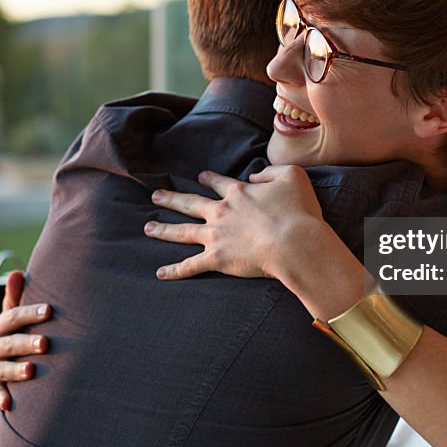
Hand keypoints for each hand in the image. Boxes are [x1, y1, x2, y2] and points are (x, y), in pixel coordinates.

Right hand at [0, 270, 51, 410]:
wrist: (3, 361)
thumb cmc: (17, 333)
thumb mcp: (16, 316)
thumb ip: (17, 298)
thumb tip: (17, 273)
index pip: (13, 316)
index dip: (30, 313)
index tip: (49, 310)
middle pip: (9, 343)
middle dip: (27, 343)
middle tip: (46, 343)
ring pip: (0, 368)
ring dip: (15, 370)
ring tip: (32, 370)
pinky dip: (0, 397)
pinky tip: (10, 404)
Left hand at [146, 167, 366, 319]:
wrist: (294, 243)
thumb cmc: (298, 211)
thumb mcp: (292, 176)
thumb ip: (270, 172)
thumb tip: (254, 177)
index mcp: (238, 193)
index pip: (218, 183)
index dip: (208, 179)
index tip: (200, 176)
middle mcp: (221, 212)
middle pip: (190, 204)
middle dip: (172, 199)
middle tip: (156, 195)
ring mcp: (216, 236)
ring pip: (182, 232)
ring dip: (163, 230)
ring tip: (148, 228)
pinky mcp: (216, 259)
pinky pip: (190, 266)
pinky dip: (175, 270)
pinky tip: (160, 274)